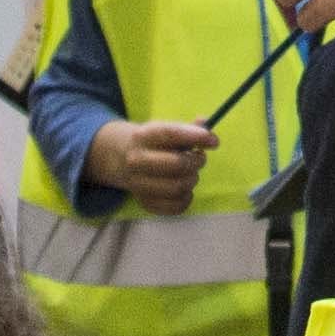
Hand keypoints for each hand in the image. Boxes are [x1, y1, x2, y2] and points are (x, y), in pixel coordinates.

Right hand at [90, 119, 216, 215]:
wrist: (120, 158)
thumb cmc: (152, 143)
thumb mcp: (166, 130)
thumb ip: (190, 129)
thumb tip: (209, 132)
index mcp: (143, 136)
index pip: (170, 134)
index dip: (195, 137)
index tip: (214, 141)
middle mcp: (137, 160)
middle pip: (177, 165)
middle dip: (196, 162)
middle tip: (199, 157)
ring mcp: (138, 184)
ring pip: (177, 187)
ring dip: (192, 180)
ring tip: (191, 173)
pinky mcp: (145, 203)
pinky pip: (175, 206)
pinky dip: (187, 198)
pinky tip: (185, 189)